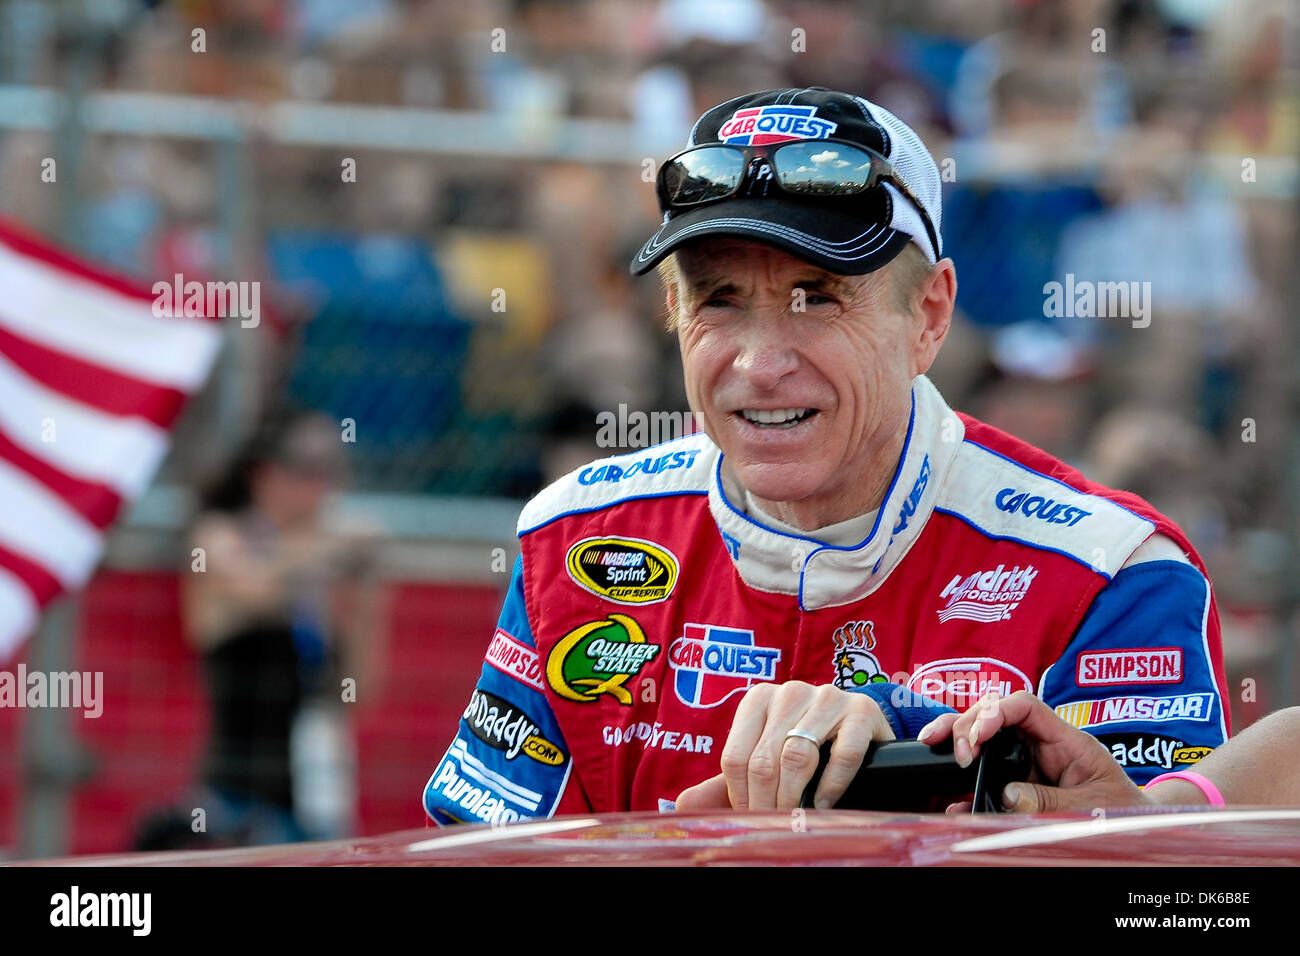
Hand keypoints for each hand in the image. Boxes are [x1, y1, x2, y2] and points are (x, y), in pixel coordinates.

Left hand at [675, 681, 894, 811]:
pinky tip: (825, 802)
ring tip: (798, 818)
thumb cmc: (807, 744)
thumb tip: (683, 805)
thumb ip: (729, 780)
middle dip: (767, 803)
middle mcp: (790, 691)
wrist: (863, 726)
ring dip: (795, 798)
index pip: (735, 757)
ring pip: (798, 757)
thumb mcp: (767, 755)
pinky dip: (831, 787)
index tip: (753, 817)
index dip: (741, 797)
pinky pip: (841, 755)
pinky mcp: (863, 711)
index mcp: (758, 699)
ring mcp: (828, 697)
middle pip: (764, 761)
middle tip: (775, 825)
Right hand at [918, 690, 1151, 813]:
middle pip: (995, 713)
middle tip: (958, 754)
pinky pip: (988, 775)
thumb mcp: (1093, 808)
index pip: (1025, 705)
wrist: (1136, 829)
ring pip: (985, 738)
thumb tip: (1008, 795)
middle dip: (967, 723)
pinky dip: (966, 784)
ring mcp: (1029, 762)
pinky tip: (953, 799)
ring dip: (958, 738)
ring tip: (934, 746)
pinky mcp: (1021, 783)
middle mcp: (1043, 744)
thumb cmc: (1123, 812)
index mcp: (1066, 740)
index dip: (995, 712)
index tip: (977, 737)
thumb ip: (1051, 800)